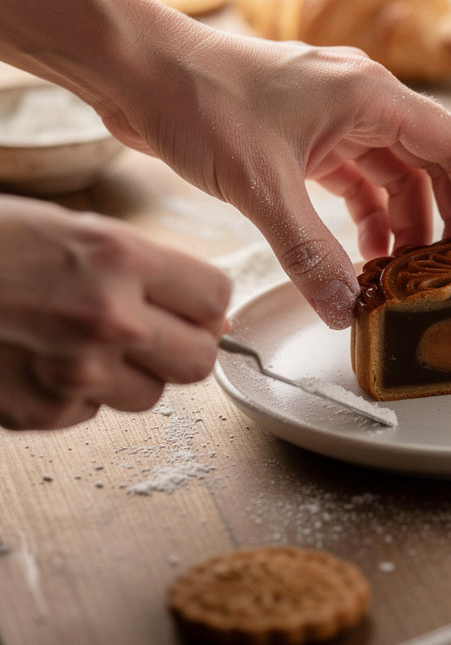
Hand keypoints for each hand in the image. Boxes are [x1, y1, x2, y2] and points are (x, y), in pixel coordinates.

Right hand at [0, 196, 230, 430]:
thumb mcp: (76, 232)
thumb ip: (144, 270)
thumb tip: (204, 311)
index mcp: (120, 258)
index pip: (216, 298)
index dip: (205, 304)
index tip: (190, 304)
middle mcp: (108, 317)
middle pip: (199, 360)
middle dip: (183, 348)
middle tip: (154, 333)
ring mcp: (75, 371)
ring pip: (150, 395)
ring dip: (129, 375)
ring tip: (82, 342)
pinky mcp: (41, 413)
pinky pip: (92, 412)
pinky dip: (77, 393)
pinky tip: (41, 360)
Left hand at [96, 30, 450, 328]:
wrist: (138, 70)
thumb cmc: (199, 99)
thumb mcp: (261, 185)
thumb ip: (308, 251)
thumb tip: (344, 310)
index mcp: (370, 95)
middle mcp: (362, 101)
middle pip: (431, 163)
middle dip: (450, 218)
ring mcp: (333, 117)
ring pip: (392, 176)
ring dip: (402, 225)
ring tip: (403, 275)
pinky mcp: (305, 136)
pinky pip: (354, 181)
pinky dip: (364, 217)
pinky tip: (360, 254)